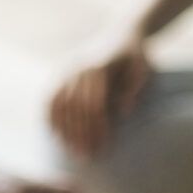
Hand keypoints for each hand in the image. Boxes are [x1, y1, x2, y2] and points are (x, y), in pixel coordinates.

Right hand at [47, 40, 150, 160]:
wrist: (120, 33)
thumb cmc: (135, 56)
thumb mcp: (142, 68)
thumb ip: (133, 88)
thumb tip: (123, 112)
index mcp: (98, 67)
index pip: (93, 105)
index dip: (96, 129)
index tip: (102, 148)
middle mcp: (78, 68)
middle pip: (75, 110)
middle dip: (80, 136)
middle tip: (86, 158)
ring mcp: (66, 70)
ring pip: (60, 106)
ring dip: (65, 132)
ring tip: (72, 152)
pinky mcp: (59, 74)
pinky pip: (50, 99)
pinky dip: (51, 119)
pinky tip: (56, 136)